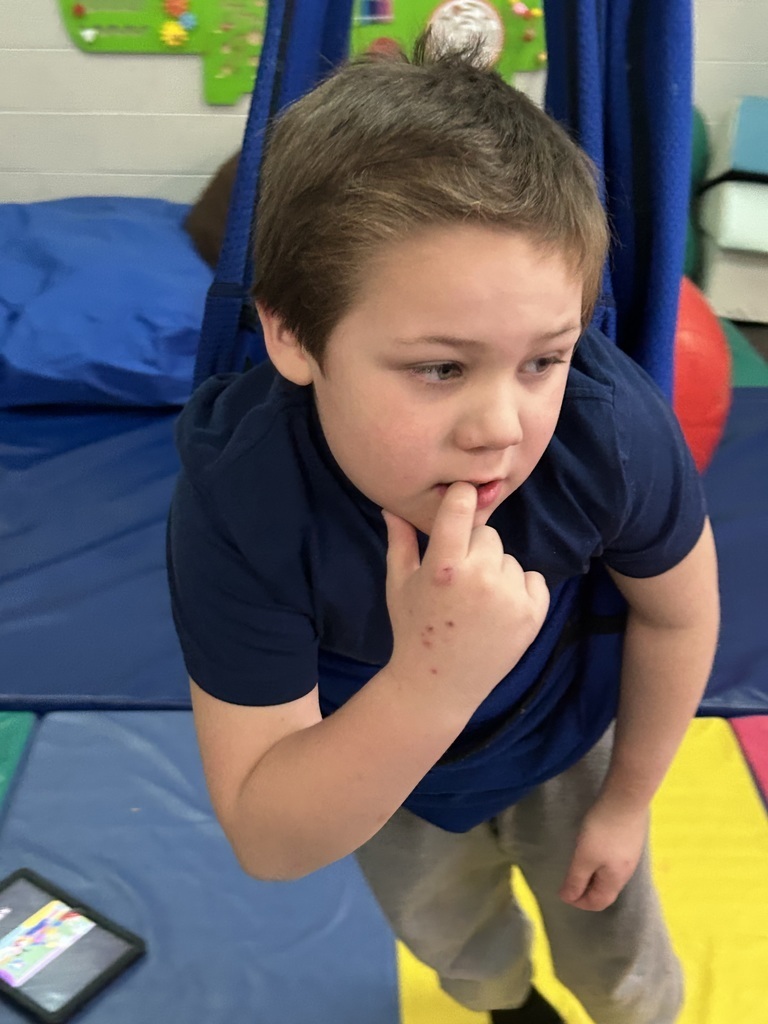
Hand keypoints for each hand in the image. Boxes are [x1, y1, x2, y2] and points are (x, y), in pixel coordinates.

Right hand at [382, 482, 548, 711]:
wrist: (439, 684)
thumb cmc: (414, 629)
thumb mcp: (398, 583)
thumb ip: (400, 540)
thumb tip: (393, 505)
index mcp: (444, 567)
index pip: (462, 505)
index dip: (462, 498)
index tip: (460, 501)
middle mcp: (481, 578)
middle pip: (488, 533)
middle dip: (474, 548)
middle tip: (459, 578)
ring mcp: (510, 597)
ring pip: (509, 558)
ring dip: (495, 571)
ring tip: (476, 601)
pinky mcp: (533, 614)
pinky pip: (533, 578)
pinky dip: (519, 589)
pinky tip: (498, 610)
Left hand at [559, 801, 648, 911]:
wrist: (626, 798)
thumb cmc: (602, 830)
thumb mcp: (584, 857)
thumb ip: (576, 879)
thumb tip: (568, 898)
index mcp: (615, 880)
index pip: (598, 902)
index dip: (580, 902)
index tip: (563, 893)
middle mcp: (626, 871)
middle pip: (606, 891)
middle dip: (587, 891)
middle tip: (569, 882)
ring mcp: (631, 855)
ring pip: (611, 875)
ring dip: (594, 876)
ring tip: (579, 866)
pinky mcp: (631, 840)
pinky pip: (615, 861)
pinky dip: (601, 863)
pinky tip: (594, 849)